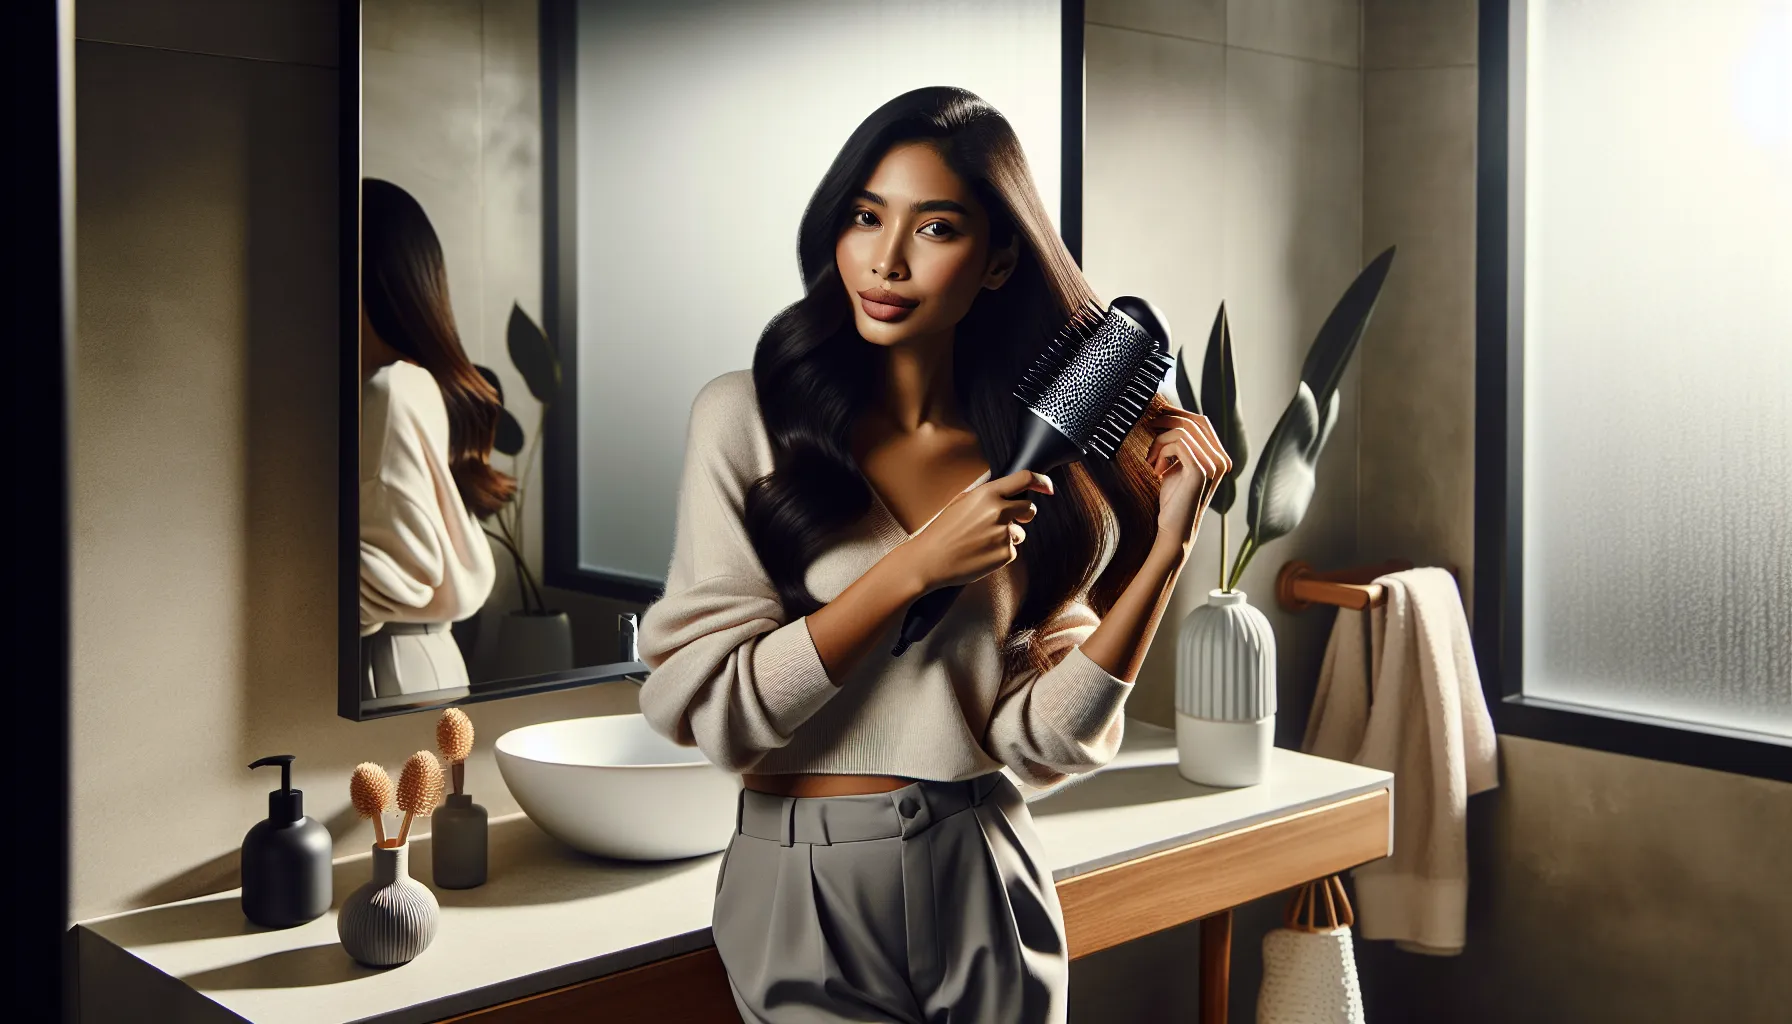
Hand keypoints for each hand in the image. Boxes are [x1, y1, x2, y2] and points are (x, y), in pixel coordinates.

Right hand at [897, 469, 1055, 590]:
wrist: (929, 560)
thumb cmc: (942, 532)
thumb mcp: (961, 503)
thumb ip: (986, 497)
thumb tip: (1007, 495)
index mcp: (987, 494)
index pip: (1024, 478)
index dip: (1041, 481)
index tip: (1048, 487)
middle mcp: (999, 511)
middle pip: (1029, 508)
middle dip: (1023, 514)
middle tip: (1007, 521)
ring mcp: (1004, 533)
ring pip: (1020, 533)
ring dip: (1007, 536)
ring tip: (981, 542)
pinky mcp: (1006, 554)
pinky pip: (1011, 550)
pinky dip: (1000, 552)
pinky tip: (980, 554)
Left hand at [1145, 406, 1229, 547]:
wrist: (1174, 529)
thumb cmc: (1173, 498)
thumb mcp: (1177, 465)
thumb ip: (1179, 444)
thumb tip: (1166, 415)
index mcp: (1220, 457)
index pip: (1202, 421)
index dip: (1178, 413)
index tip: (1155, 415)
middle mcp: (1222, 459)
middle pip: (1194, 421)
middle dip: (1167, 420)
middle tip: (1147, 429)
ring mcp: (1214, 465)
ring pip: (1182, 431)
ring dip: (1159, 441)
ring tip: (1151, 461)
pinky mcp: (1200, 471)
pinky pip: (1177, 443)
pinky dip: (1160, 450)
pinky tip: (1155, 468)